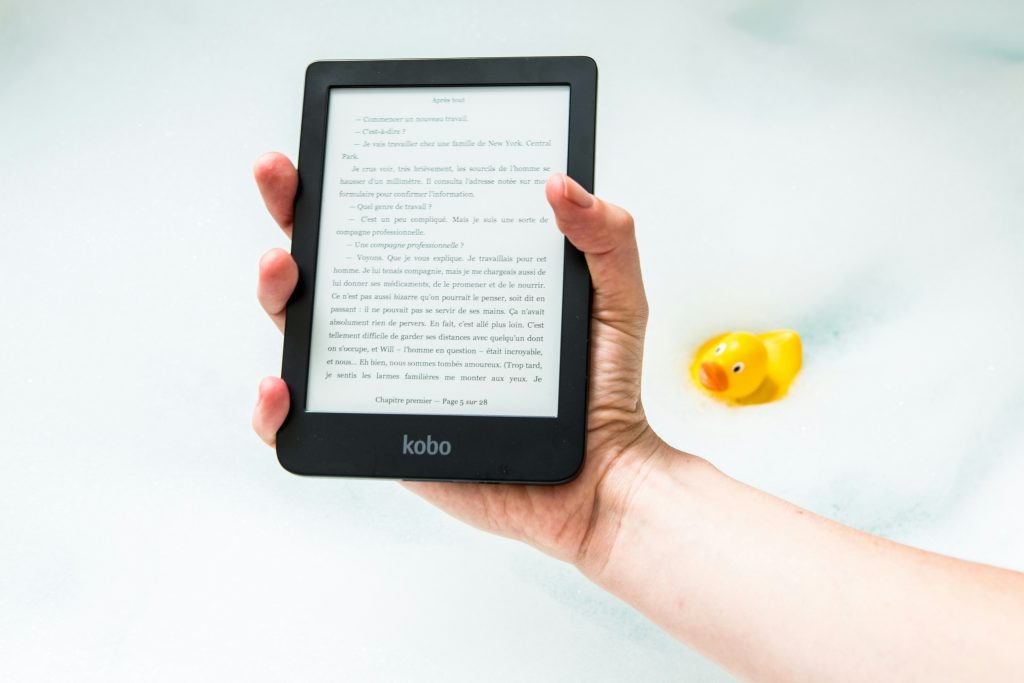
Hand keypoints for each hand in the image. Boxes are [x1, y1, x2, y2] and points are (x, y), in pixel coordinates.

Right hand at [252, 152, 669, 575]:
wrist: (599, 480)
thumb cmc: (603, 389)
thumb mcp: (615, 297)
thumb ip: (605, 237)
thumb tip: (561, 183)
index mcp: (453, 279)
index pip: (391, 219)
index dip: (353, 182)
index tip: (327, 146)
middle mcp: (411, 320)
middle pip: (331, 261)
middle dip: (291, 213)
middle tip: (280, 180)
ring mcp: (389, 376)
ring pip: (305, 331)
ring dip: (275, 294)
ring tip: (283, 271)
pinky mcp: (379, 433)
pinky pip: (308, 425)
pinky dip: (277, 410)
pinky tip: (282, 389)